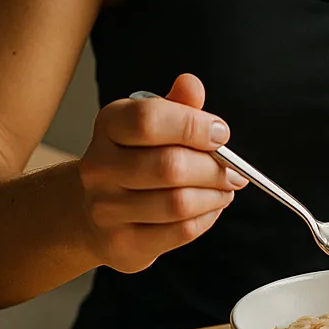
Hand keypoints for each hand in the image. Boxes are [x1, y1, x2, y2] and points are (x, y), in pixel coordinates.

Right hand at [76, 73, 246, 272]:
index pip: (148, 120)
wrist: (94, 210)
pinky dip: (206, 218)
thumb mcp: (154, 124)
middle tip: (235, 170)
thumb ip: (178, 105)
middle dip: (214, 168)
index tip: (221, 134)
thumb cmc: (135, 158)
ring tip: (225, 188)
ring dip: (215, 195)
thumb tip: (191, 85)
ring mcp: (105, 209)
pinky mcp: (121, 243)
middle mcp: (99, 166)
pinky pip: (180, 232)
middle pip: (169, 166)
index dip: (193, 125)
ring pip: (178, 203)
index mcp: (108, 125)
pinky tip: (210, 208)